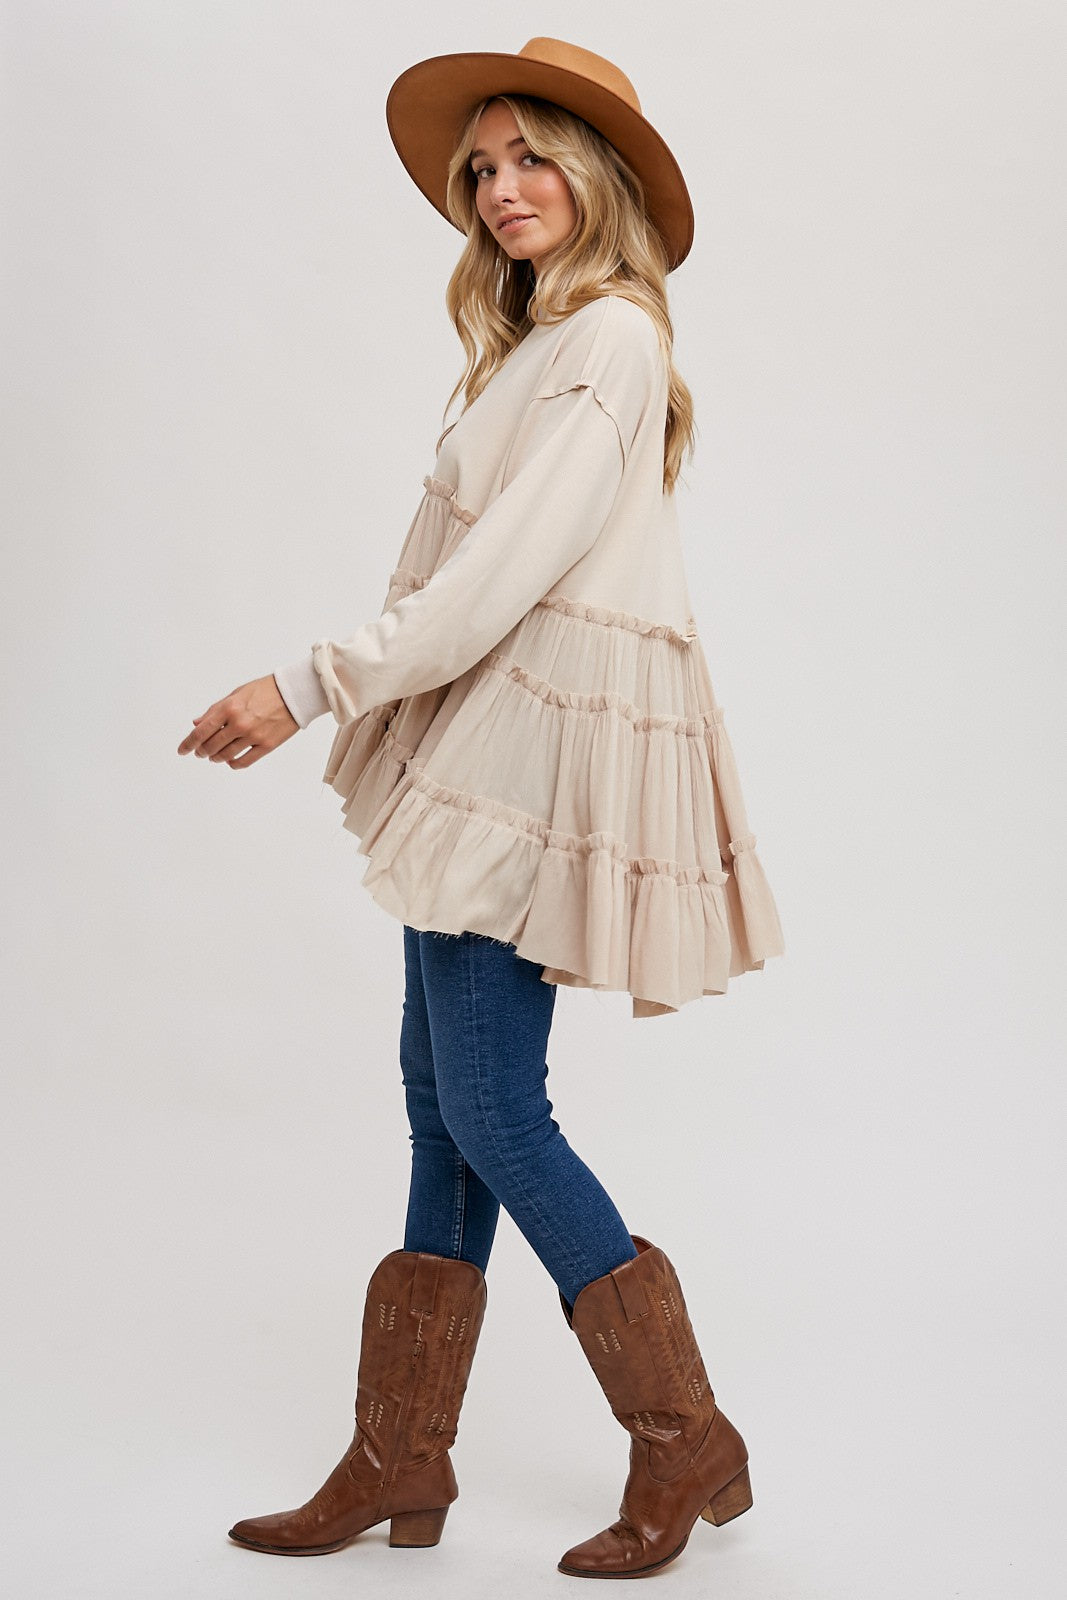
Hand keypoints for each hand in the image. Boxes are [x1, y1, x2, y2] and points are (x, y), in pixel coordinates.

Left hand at [177, 674, 299, 768]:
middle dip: (202, 751)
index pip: (201, 731)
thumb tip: (197, 723)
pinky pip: (244, 761)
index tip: (182, 750)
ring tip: (215, 756)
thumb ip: (215, 710)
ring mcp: (253, 736)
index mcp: (229, 708)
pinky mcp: (267, 745)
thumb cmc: (265, 691)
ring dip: (216, 758)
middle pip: (211, 746)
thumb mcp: (236, 694)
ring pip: (226, 755)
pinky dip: (233, 763)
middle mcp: (239, 723)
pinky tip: (231, 761)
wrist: (293, 694)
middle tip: (201, 752)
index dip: (188, 743)